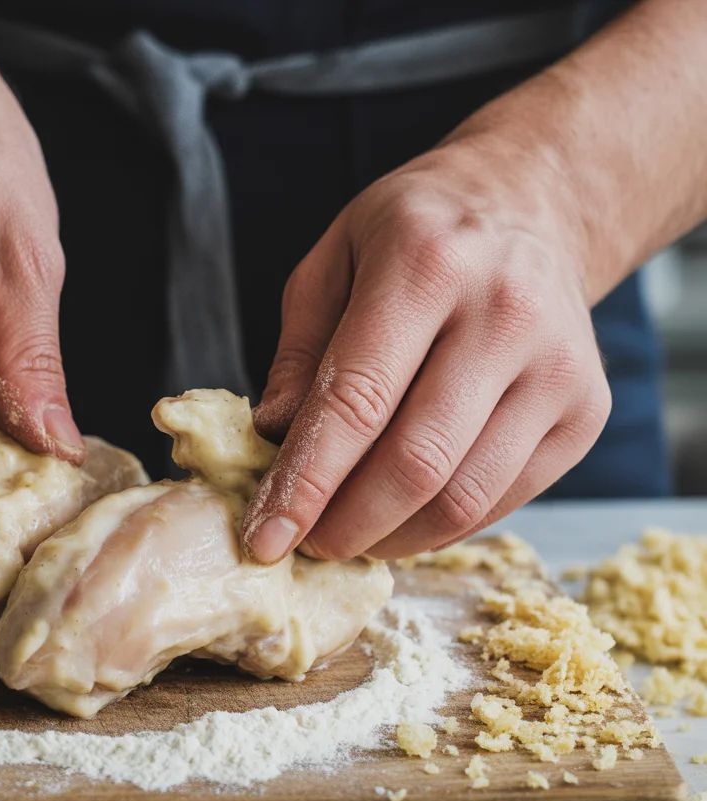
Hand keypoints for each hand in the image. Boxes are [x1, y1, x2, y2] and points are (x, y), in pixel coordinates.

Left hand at [242, 136, 611, 561]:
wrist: (532, 205)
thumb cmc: (415, 235)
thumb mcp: (332, 260)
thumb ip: (299, 350)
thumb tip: (274, 437)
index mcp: (425, 264)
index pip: (357, 400)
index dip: (306, 481)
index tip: (265, 537)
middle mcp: (504, 314)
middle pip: (416, 461)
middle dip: (346, 524)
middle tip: (304, 544)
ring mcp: (556, 367)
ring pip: (464, 496)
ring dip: (392, 537)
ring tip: (347, 535)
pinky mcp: (585, 411)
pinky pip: (503, 498)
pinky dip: (441, 527)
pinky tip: (400, 519)